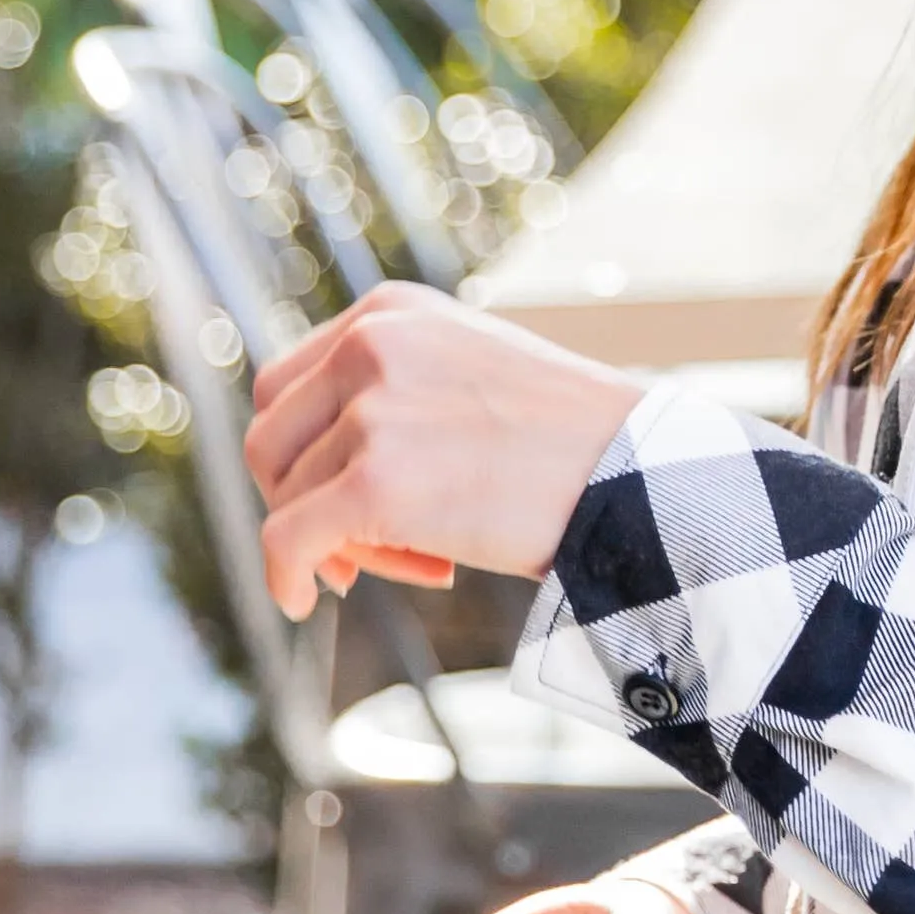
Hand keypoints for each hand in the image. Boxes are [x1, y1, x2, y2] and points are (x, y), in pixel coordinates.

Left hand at [243, 282, 643, 621]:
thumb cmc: (576, 441)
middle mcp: (372, 347)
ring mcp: (372, 412)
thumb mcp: (473, 372)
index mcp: (391, 313)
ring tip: (423, 564)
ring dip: (338, 544)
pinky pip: (287, 539)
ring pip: (288, 497)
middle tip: (362, 548)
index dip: (303, 454)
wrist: (642, 475)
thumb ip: (399, 386)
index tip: (342, 499)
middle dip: (303, 501)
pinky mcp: (377, 482)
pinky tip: (304, 600)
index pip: (289, 386)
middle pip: (272, 440)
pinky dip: (284, 577)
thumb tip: (322, 461)